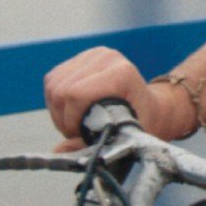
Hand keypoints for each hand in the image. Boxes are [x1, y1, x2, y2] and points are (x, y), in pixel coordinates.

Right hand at [42, 47, 178, 150]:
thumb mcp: (123, 138)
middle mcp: (107, 57)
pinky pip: (53, 79)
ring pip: (53, 84)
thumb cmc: (142, 123)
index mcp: (122, 73)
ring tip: (75, 121)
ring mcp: (93, 54)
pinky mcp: (81, 57)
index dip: (71, 120)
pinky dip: (56, 100)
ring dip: (58, 110)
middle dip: (63, 117)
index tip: (81, 134)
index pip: (76, 94)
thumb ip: (92, 145)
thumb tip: (59, 151)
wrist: (152, 107)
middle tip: (77, 131)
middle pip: (61, 89)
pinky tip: (71, 110)